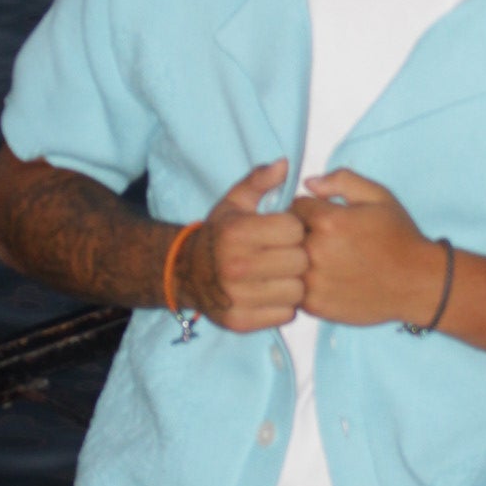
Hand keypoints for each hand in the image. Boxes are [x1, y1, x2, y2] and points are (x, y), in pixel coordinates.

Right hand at [177, 158, 307, 333]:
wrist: (186, 273)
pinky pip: (285, 315)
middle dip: (297, 255)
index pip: (294, 229)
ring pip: (296, 291)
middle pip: (299, 261)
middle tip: (283, 254)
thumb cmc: (220, 234)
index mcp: (237, 232)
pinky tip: (271, 293)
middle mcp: (235, 266)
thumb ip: (259, 180)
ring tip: (279, 274)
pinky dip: (283, 306)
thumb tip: (284, 164)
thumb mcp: (235, 201)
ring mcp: (237, 297)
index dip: (293, 228)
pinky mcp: (240, 321)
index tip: (283, 231)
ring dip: (293, 283)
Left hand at [296, 169, 446, 329]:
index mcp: (329, 221)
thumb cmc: (399, 237)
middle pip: (284, 236)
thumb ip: (342, 180)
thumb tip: (309, 183)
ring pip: (286, 263)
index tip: (321, 216)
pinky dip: (304, 283)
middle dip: (299, 234)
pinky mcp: (314, 305)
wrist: (417, 283)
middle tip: (323, 239)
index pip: (294, 206)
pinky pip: (293, 288)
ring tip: (324, 261)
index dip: (307, 209)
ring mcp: (313, 282)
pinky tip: (327, 279)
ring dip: (297, 260)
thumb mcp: (378, 196)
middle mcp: (315, 252)